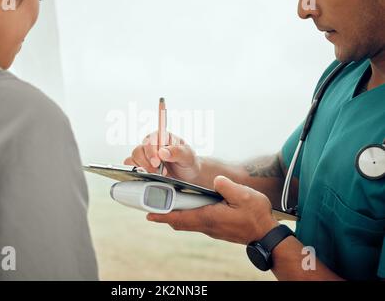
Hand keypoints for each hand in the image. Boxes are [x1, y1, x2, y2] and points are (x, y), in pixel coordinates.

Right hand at [124, 131, 201, 182]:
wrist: (188, 176)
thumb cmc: (188, 162)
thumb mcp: (188, 156)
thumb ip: (177, 152)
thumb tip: (162, 151)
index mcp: (163, 137)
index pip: (152, 138)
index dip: (152, 149)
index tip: (157, 161)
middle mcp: (152, 145)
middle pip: (140, 149)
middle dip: (148, 162)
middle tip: (158, 170)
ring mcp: (146, 155)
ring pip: (134, 157)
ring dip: (143, 168)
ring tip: (156, 174)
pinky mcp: (141, 165)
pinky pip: (130, 166)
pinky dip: (136, 172)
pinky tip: (147, 176)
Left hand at [147, 176, 279, 244]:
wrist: (267, 236)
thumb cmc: (256, 216)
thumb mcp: (244, 196)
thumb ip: (226, 186)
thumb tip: (215, 180)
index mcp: (208, 217)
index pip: (179, 217)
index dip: (162, 215)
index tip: (148, 214)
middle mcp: (207, 225)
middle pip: (179, 222)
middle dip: (165, 216)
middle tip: (151, 209)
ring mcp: (212, 229)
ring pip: (188, 223)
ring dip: (175, 216)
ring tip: (166, 206)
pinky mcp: (217, 229)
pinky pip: (197, 223)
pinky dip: (187, 216)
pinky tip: (190, 207)